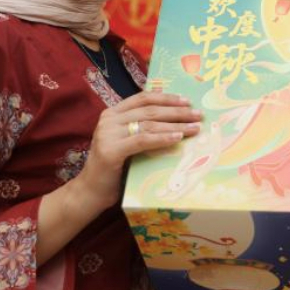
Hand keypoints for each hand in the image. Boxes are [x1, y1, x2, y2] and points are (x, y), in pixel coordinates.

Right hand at [73, 91, 202, 211]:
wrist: (91, 191)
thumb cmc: (115, 168)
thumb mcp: (128, 142)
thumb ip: (142, 129)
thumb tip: (176, 121)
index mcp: (113, 113)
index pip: (143, 98)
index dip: (167, 98)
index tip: (187, 101)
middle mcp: (109, 119)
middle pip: (150, 110)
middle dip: (177, 112)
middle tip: (199, 115)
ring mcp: (108, 133)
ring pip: (149, 124)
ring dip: (176, 126)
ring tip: (195, 128)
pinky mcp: (111, 150)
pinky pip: (142, 140)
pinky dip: (162, 138)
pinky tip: (178, 139)